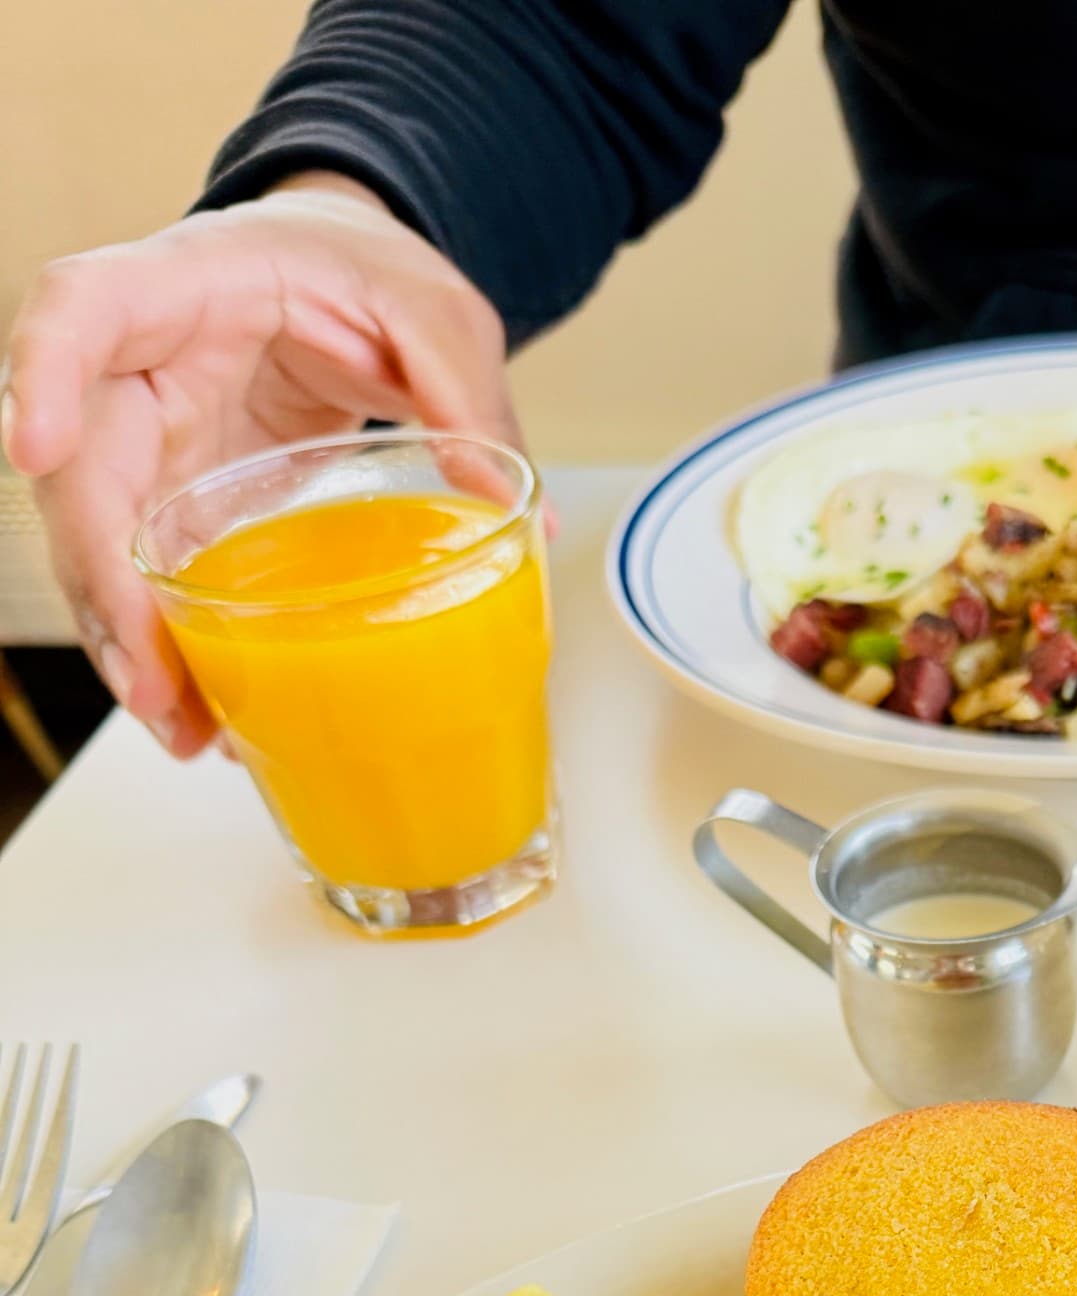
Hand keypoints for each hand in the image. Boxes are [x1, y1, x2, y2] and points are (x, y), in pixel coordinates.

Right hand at [0, 178, 522, 755]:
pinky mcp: (175, 495)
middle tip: (152, 684)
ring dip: (130, 643)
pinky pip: (147, 575)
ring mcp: (150, 435)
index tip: (36, 446)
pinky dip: (168, 646)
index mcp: (190, 281)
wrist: (340, 276)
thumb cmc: (362, 268)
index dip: (43, 372)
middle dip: (102, 584)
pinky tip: (205, 711)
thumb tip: (511, 508)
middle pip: (79, 467)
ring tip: (184, 729)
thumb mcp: (437, 311)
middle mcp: (142, 362)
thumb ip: (466, 391)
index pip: (82, 307)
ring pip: (99, 540)